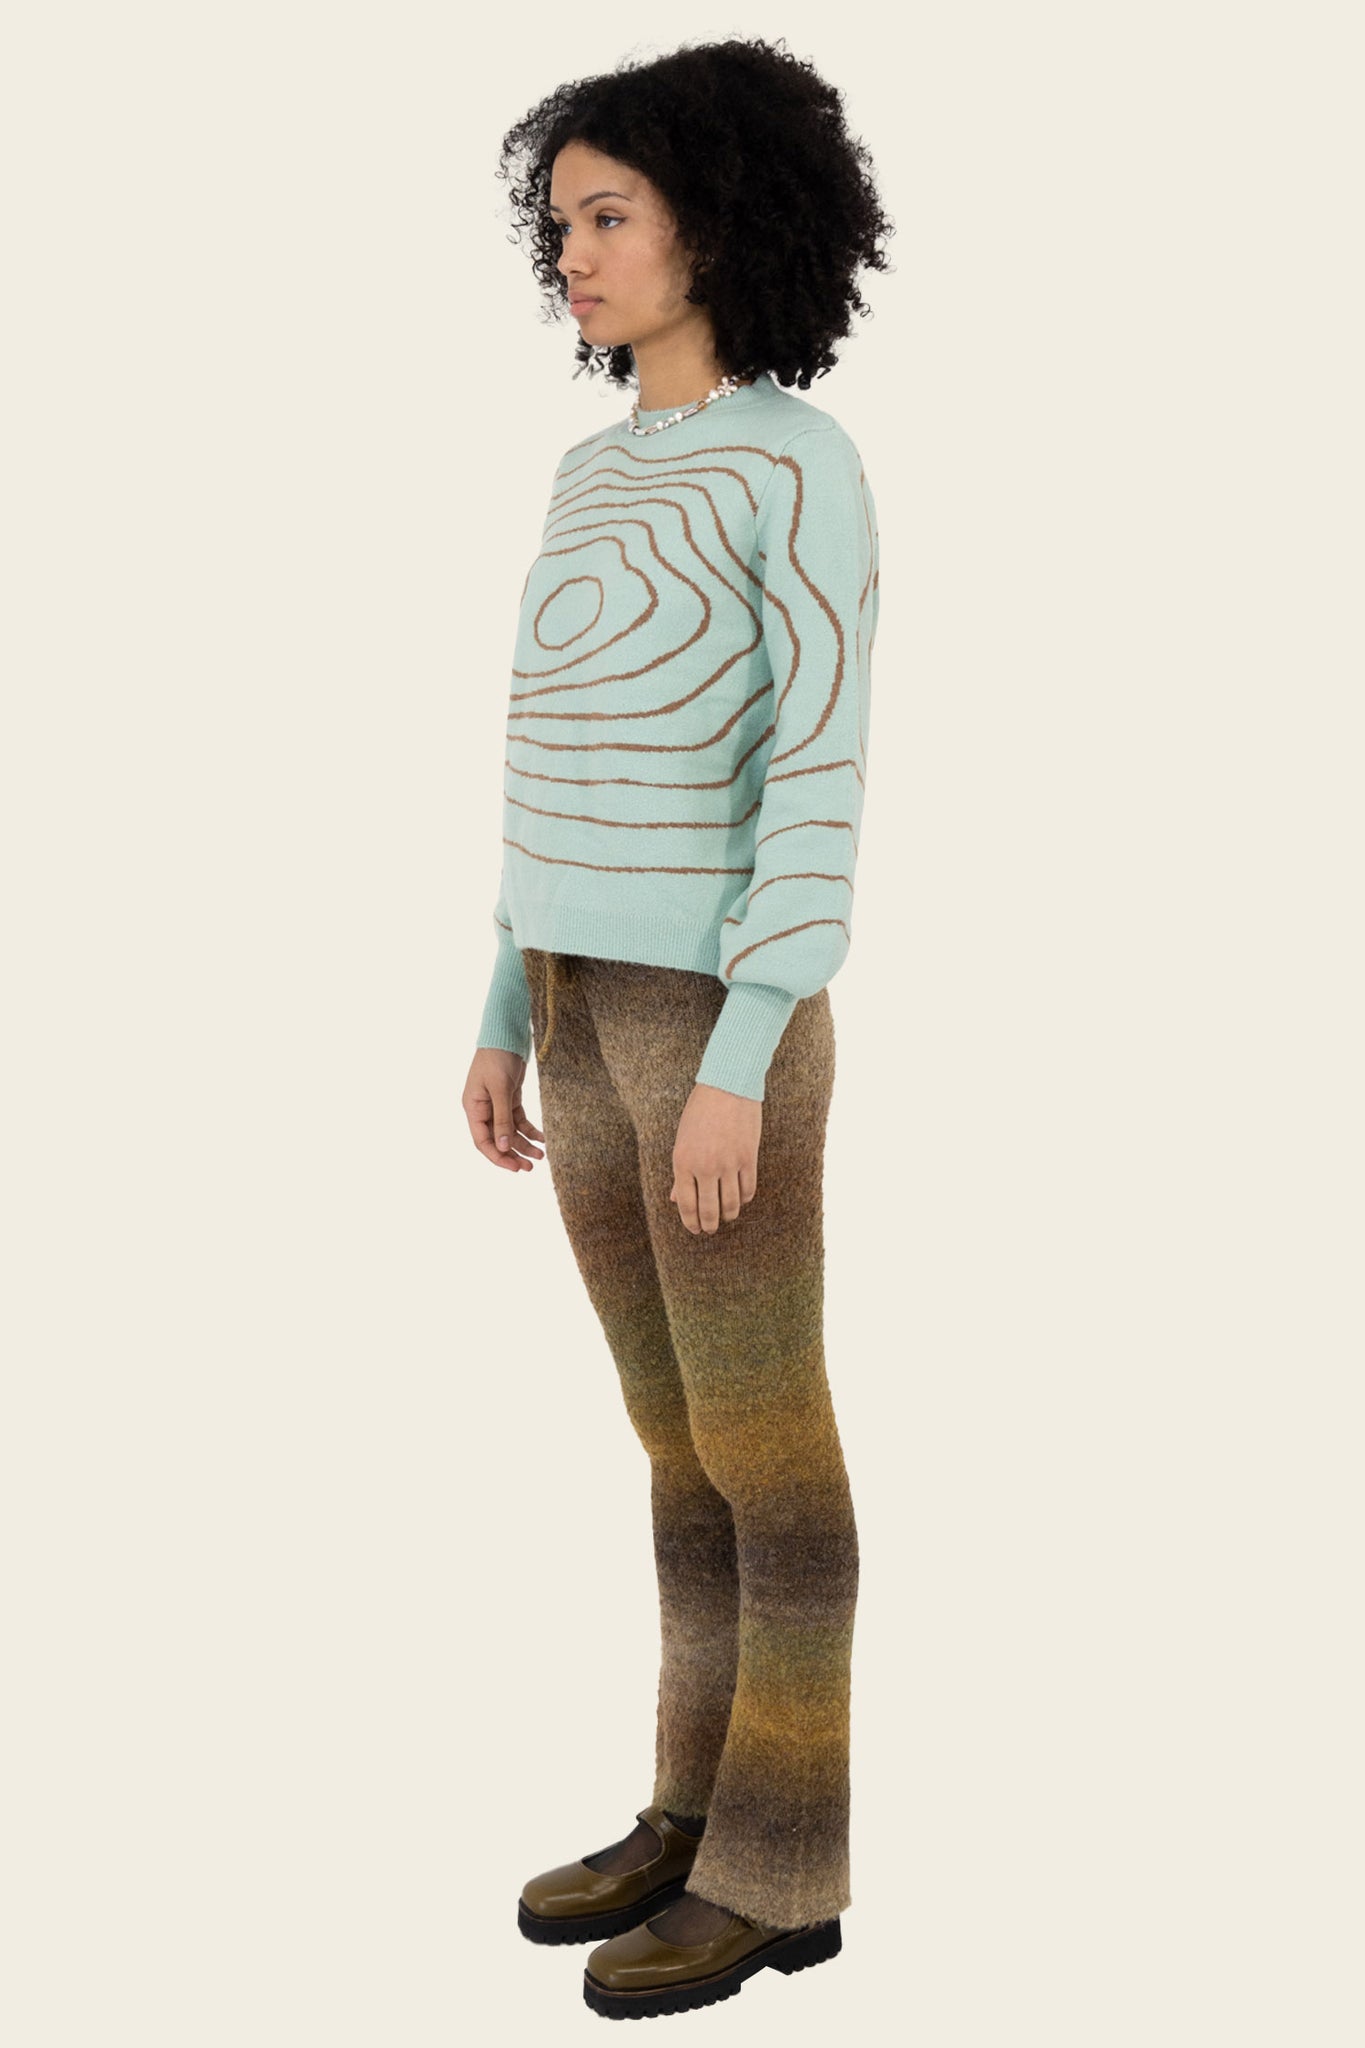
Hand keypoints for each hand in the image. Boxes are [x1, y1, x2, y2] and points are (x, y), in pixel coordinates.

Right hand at [464, 1047, 544, 1171]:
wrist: (506, 1034)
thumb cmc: (497, 1058)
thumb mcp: (500, 1089)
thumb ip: (502, 1118)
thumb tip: (502, 1147)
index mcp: (473, 1108)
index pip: (482, 1141)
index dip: (497, 1156)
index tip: (515, 1167)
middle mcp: (483, 1109)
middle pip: (497, 1140)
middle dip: (513, 1154)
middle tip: (530, 1167)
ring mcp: (496, 1105)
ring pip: (510, 1132)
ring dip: (524, 1144)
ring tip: (541, 1155)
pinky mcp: (510, 1099)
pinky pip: (519, 1120)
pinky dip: (530, 1130)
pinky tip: (542, 1138)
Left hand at [669, 1082, 760, 1233]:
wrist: (727, 1086)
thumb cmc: (700, 1111)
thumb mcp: (682, 1139)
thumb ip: (681, 1171)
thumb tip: (676, 1199)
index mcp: (683, 1161)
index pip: (686, 1204)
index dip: (690, 1222)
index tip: (695, 1230)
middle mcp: (705, 1166)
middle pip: (709, 1209)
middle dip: (709, 1224)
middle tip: (710, 1229)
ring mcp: (728, 1163)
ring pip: (731, 1204)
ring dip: (728, 1215)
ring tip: (726, 1217)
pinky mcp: (748, 1158)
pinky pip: (748, 1189)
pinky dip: (744, 1199)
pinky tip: (740, 1199)